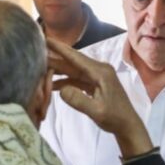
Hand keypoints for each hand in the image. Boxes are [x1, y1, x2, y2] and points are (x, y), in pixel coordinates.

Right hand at [46, 38, 152, 157]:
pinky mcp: (95, 84)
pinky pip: (76, 79)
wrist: (128, 126)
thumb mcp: (96, 111)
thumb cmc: (115, 118)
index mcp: (100, 72)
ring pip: (73, 71)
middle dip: (55, 58)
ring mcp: (97, 77)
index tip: (46, 38)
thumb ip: (78, 100)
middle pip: (72, 62)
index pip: (76, 57)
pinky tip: (51, 85)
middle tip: (36, 53)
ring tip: (39, 69)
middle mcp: (99, 70)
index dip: (60, 48)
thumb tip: (61, 90)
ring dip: (58, 71)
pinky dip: (65, 81)